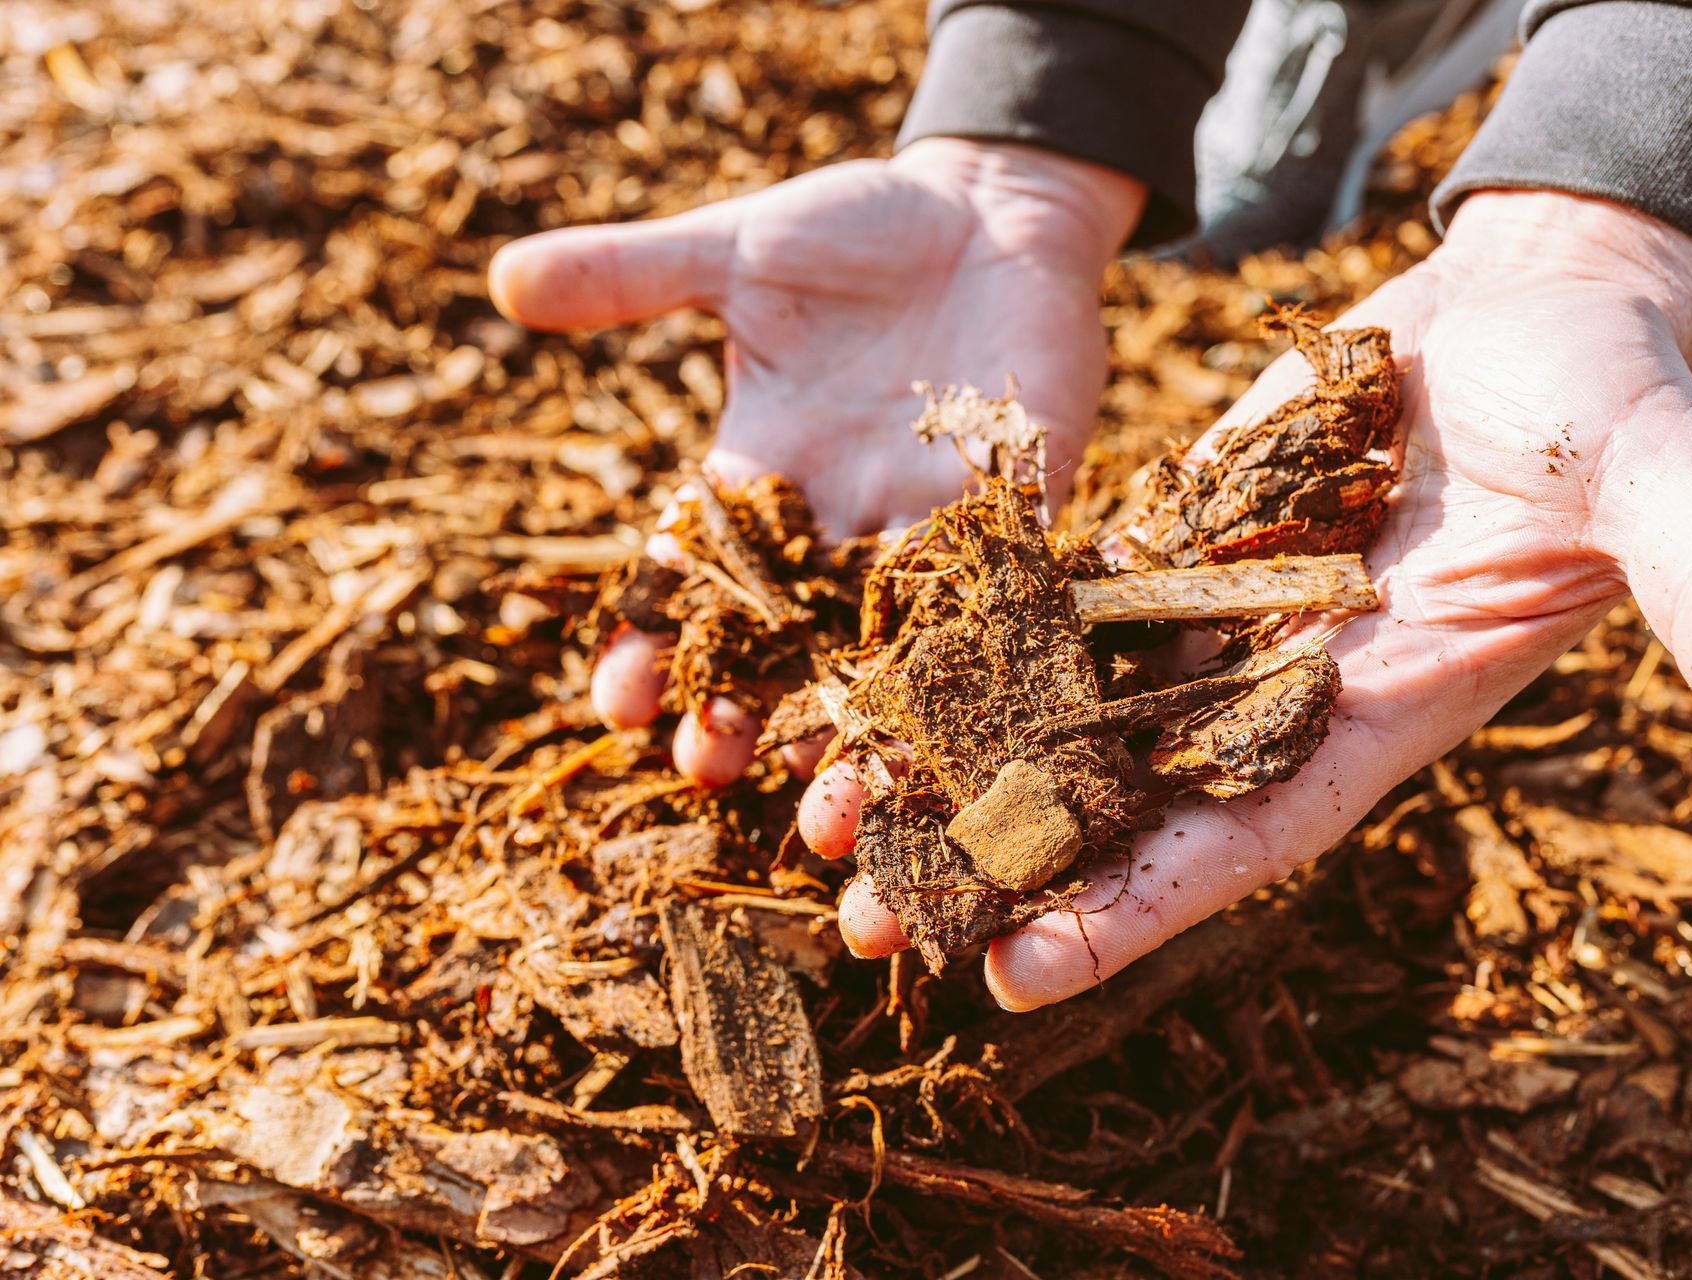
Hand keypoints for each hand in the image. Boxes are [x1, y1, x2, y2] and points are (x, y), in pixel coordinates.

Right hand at [489, 140, 1144, 784]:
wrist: (994, 215)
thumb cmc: (861, 230)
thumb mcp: (739, 250)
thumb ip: (633, 274)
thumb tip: (505, 281)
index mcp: (761, 475)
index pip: (691, 577)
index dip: (652, 638)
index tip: (618, 701)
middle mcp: (838, 523)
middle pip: (782, 644)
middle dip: (746, 714)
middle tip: (710, 775)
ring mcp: (927, 528)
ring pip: (884, 653)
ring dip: (856, 731)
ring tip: (828, 809)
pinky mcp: (1018, 516)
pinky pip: (1002, 604)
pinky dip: (981, 665)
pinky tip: (965, 737)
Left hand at [805, 190, 1691, 1007]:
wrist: (1548, 311)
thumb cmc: (1619, 397)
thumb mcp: (1677, 489)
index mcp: (1386, 708)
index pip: (1250, 836)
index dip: (1142, 907)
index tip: (1023, 973)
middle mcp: (1288, 684)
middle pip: (1127, 798)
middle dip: (1007, 862)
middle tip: (867, 922)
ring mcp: (1229, 615)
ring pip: (1075, 707)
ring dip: (962, 758)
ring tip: (829, 809)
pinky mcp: (1185, 540)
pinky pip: (1068, 600)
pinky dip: (981, 636)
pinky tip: (877, 661)